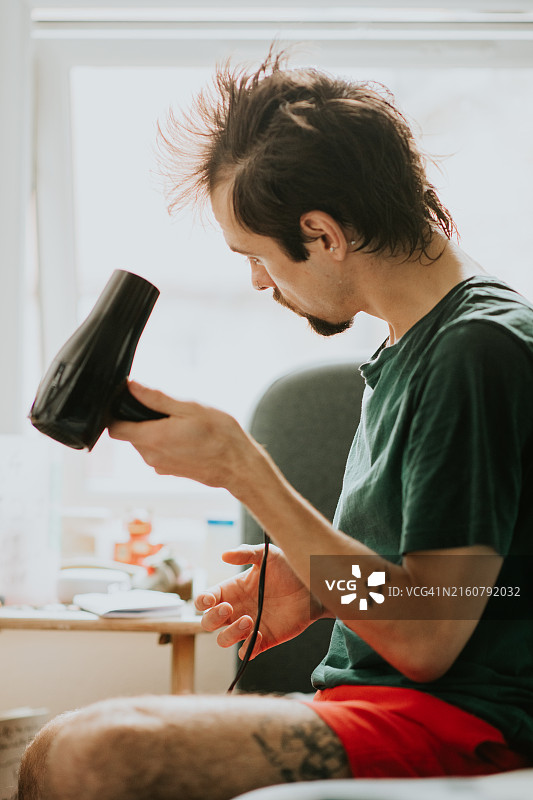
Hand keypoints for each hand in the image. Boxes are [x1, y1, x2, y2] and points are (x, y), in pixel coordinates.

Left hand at [108, 381, 255, 489]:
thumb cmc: (220, 436)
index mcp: (153, 438)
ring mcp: (159, 466)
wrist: (238, 466)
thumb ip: (156, 398)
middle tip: (168, 409)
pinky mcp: (168, 471)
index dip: (116, 412)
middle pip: (130, 433)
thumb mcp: (189, 408)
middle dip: (141, 418)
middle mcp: (151, 456)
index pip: (115, 428)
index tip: (129, 400)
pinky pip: (157, 451)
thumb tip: (132, 387)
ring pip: (144, 442)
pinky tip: (186, 436)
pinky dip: (165, 441)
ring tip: (181, 422)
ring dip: (155, 429)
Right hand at [195, 544, 325, 658]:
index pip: (204, 600)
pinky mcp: (264, 640)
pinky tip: (259, 635)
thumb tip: (224, 555)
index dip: (202, 602)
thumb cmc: (289, 567)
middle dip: (213, 618)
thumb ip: (246, 552)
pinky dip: (248, 648)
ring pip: (223, 640)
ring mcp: (249, 626)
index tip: (213, 599)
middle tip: (229, 608)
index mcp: (231, 590)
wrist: (314, 586)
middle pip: (207, 623)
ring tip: (249, 620)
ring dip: (230, 634)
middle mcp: (236, 609)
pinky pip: (246, 653)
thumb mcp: (268, 554)